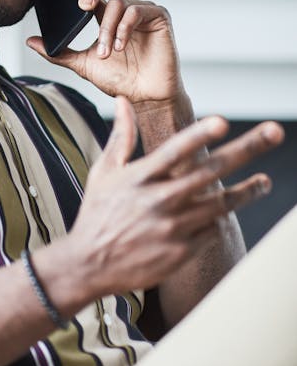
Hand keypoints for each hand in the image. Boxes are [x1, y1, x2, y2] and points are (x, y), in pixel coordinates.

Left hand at [27, 0, 181, 101]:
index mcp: (108, 14)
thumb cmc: (120, 81)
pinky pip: (136, 10)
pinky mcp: (160, 17)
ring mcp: (144, 10)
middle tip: (82, 5)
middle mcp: (126, 7)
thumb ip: (58, 53)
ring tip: (106, 52)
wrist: (146, 99)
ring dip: (106, 29)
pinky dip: (123, 28)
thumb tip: (30, 41)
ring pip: (118, 2)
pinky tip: (120, 47)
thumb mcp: (83, 64)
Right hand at [69, 97, 283, 297]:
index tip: (222, 122)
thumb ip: (121, 135)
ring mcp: (173, 227)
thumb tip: (124, 100)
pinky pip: (210, 229)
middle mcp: (160, 200)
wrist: (90, 264)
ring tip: (265, 182)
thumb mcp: (104, 171)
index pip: (174, 151)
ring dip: (247, 191)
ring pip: (221, 204)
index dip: (198, 136)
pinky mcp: (182, 251)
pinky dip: (217, 219)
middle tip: (274, 133)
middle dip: (246, 150)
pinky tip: (219, 212)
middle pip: (211, 171)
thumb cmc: (98, 211)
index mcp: (140, 177)